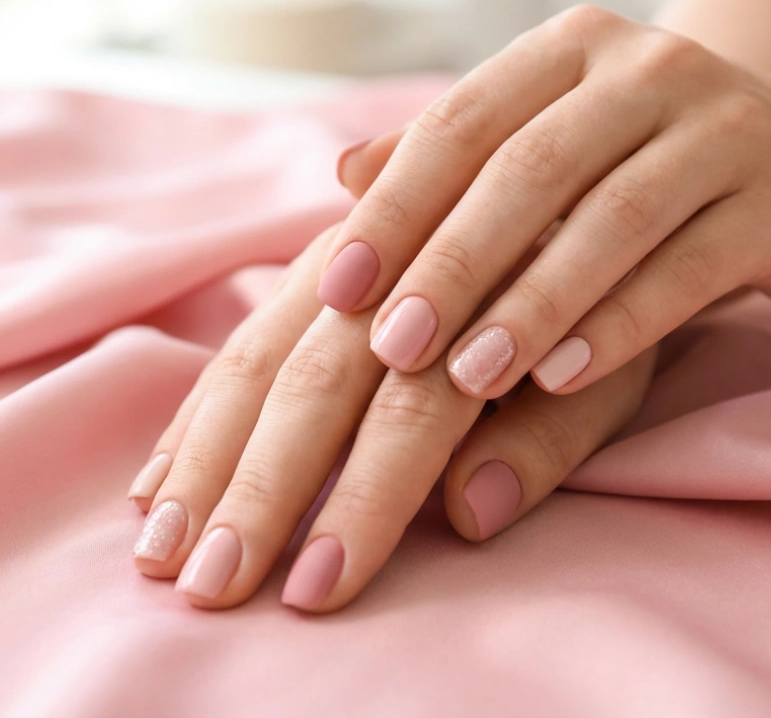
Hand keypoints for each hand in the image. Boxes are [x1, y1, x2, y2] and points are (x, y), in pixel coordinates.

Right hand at [128, 227, 653, 613]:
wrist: (581, 181)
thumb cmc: (610, 302)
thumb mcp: (615, 367)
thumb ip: (550, 436)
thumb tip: (467, 514)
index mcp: (483, 290)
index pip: (410, 407)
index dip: (361, 500)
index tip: (315, 590)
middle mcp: (397, 265)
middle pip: (313, 384)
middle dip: (257, 492)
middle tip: (208, 586)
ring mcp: (343, 263)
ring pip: (256, 358)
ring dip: (203, 459)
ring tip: (158, 551)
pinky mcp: (309, 275)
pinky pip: (237, 344)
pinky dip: (194, 417)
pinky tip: (155, 482)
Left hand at [320, 5, 770, 397]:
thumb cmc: (649, 168)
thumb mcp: (553, 152)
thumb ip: (455, 162)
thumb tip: (342, 173)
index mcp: (569, 50)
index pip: (461, 122)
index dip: (395, 207)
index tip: (337, 289)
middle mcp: (647, 68)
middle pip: (529, 170)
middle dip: (452, 264)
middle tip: (391, 347)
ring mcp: (724, 123)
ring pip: (610, 219)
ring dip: (530, 305)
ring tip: (467, 377)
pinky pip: (689, 265)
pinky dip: (620, 324)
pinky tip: (562, 377)